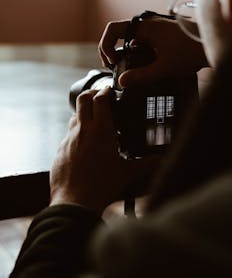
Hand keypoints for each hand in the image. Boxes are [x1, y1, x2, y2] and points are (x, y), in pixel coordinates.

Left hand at [50, 87, 160, 214]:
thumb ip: (147, 164)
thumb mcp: (127, 173)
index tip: (110, 90)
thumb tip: (162, 160)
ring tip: (93, 122)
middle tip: (99, 97)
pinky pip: (68, 135)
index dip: (105, 91)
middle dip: (92, 94)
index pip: (101, 99)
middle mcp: (83, 130)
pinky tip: (83, 145)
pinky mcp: (60, 150)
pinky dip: (76, 133)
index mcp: (101, 131)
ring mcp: (69, 139)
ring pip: (74, 117)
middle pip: (83, 100)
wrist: (74, 202)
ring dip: (83, 114)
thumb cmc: (102, 186)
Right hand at [98, 17, 208, 86]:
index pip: (113, 29)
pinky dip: (132, 52)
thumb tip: (121, 81)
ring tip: (122, 68)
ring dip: (120, 52)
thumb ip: (142, 75)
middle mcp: (146, 25)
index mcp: (144, 27)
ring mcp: (151, 29)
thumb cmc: (191, 52)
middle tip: (113, 67)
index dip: (106, 45)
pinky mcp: (156, 36)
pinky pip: (137, 41)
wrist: (210, 45)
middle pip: (117, 34)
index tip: (113, 61)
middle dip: (110, 50)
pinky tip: (136, 65)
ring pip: (127, 38)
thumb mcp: (165, 67)